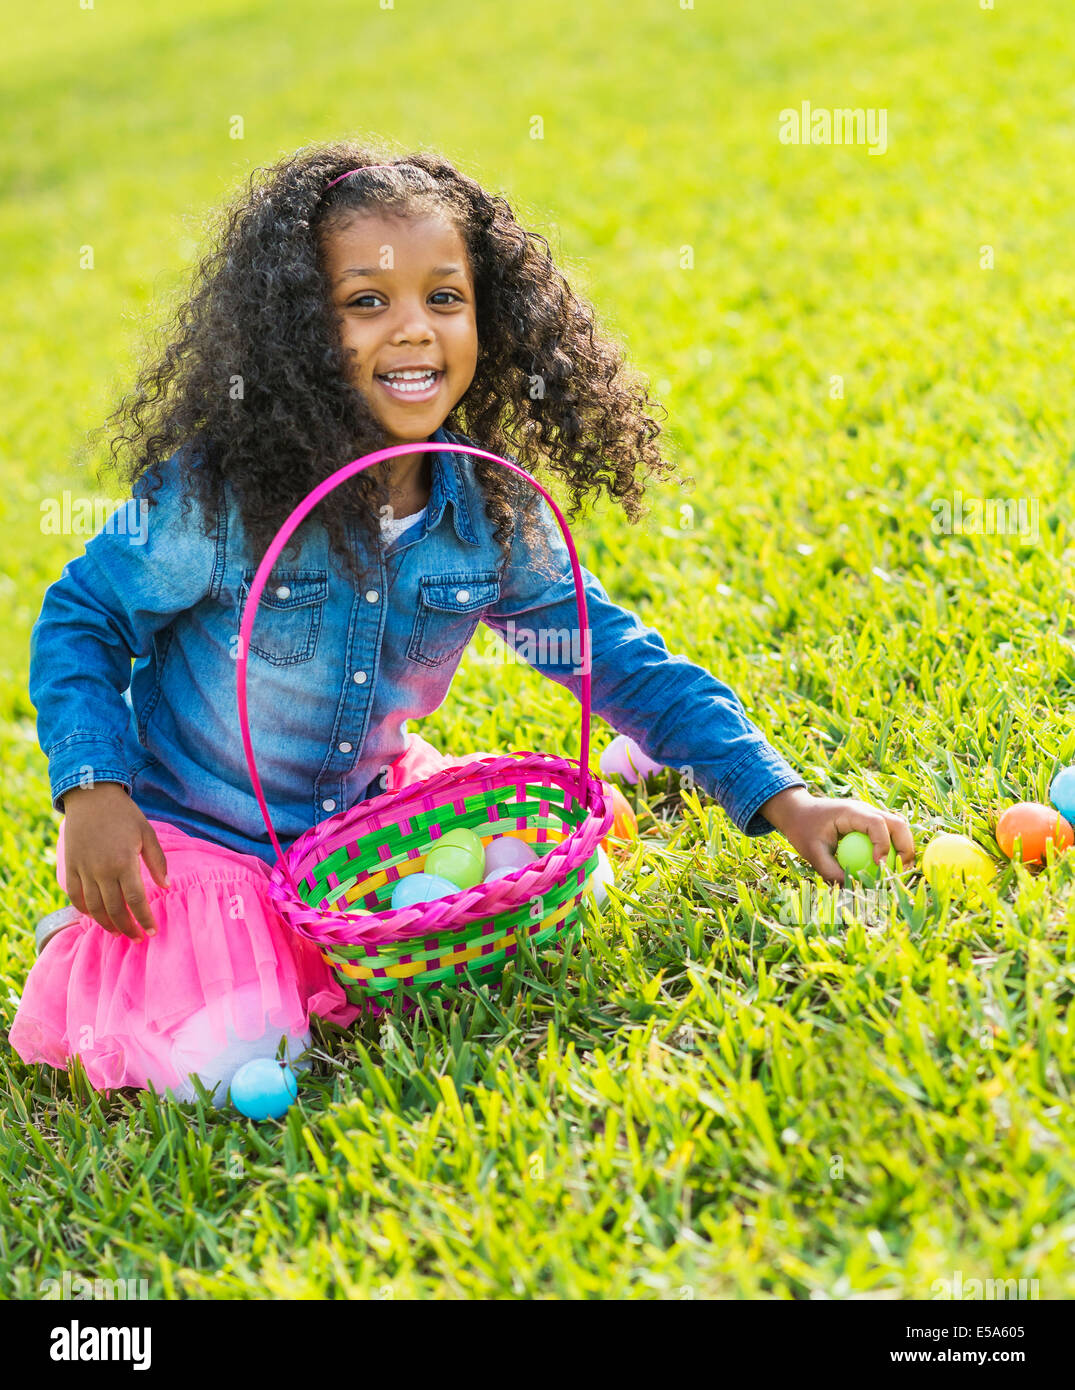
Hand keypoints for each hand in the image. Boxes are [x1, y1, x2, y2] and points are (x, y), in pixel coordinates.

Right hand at [62, 783, 168, 940]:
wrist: (91, 797)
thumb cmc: (124, 814)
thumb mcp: (147, 833)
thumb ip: (157, 861)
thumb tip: (166, 886)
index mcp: (124, 863)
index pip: (136, 901)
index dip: (144, 919)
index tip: (152, 932)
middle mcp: (102, 871)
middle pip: (114, 910)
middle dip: (127, 928)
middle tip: (137, 938)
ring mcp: (83, 870)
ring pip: (94, 908)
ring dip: (106, 924)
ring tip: (118, 932)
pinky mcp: (70, 867)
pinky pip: (74, 896)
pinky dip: (83, 910)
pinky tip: (94, 917)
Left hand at [758, 785, 914, 884]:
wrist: (798, 812)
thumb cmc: (802, 829)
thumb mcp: (812, 852)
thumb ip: (830, 870)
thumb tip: (852, 888)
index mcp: (851, 812)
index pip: (877, 823)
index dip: (884, 844)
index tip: (879, 865)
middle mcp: (866, 810)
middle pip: (898, 824)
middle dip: (905, 848)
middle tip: (900, 872)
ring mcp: (870, 814)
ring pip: (899, 827)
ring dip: (904, 848)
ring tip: (898, 871)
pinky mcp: (870, 823)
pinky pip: (890, 834)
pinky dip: (894, 848)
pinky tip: (888, 866)